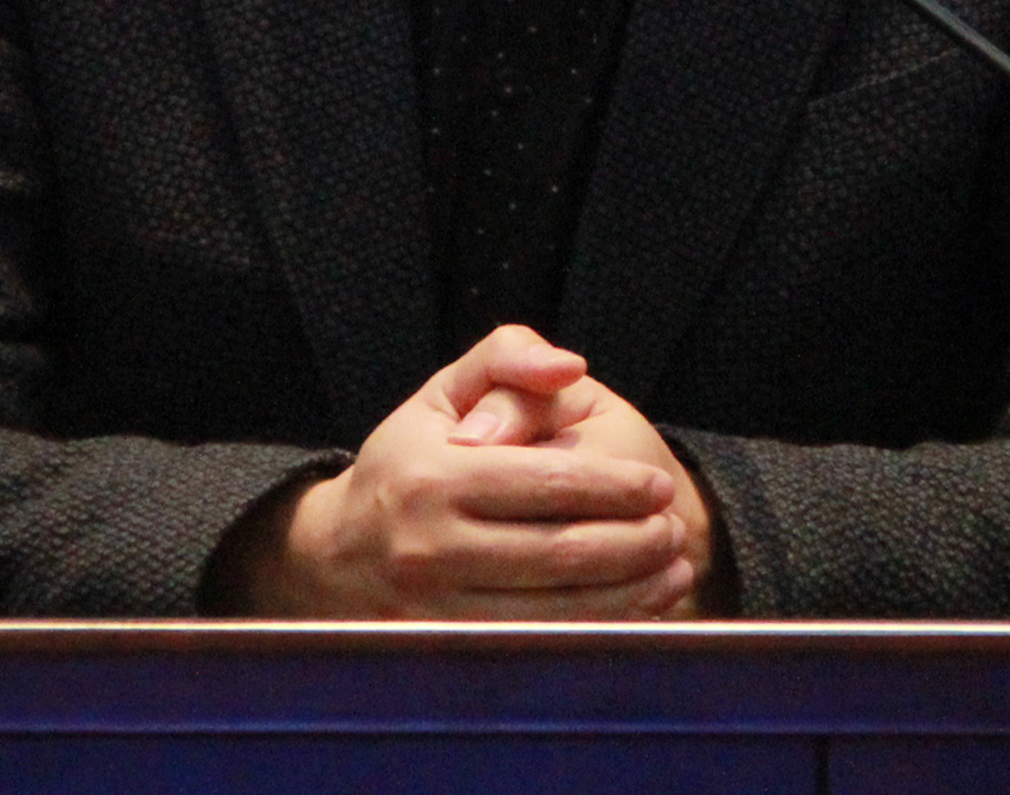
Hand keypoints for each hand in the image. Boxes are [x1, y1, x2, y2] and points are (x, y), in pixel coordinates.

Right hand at [221, 326, 694, 617]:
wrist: (335, 556)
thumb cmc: (405, 464)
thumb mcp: (443, 392)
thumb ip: (507, 356)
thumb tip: (570, 365)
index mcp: (434, 477)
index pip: (549, 484)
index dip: (616, 487)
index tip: (658, 486)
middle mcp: (431, 548)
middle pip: (561, 553)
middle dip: (635, 543)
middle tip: (674, 528)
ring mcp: (438, 610)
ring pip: (559, 611)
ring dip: (630, 594)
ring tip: (672, 569)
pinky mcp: (448, 652)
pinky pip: (540, 648)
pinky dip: (598, 631)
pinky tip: (636, 609)